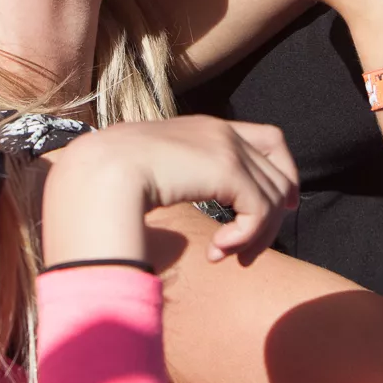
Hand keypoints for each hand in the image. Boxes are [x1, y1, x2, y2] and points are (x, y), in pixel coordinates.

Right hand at [45, 117, 297, 266]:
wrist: (98, 170)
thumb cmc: (110, 178)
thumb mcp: (151, 169)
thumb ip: (175, 175)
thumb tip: (175, 194)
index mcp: (205, 127)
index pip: (269, 138)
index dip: (284, 171)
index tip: (282, 205)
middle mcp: (221, 131)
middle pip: (279, 173)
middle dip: (271, 218)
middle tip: (245, 253)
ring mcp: (226, 147)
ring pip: (274, 197)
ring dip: (256, 235)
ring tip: (226, 255)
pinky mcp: (227, 169)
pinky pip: (261, 210)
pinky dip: (247, 237)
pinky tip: (217, 251)